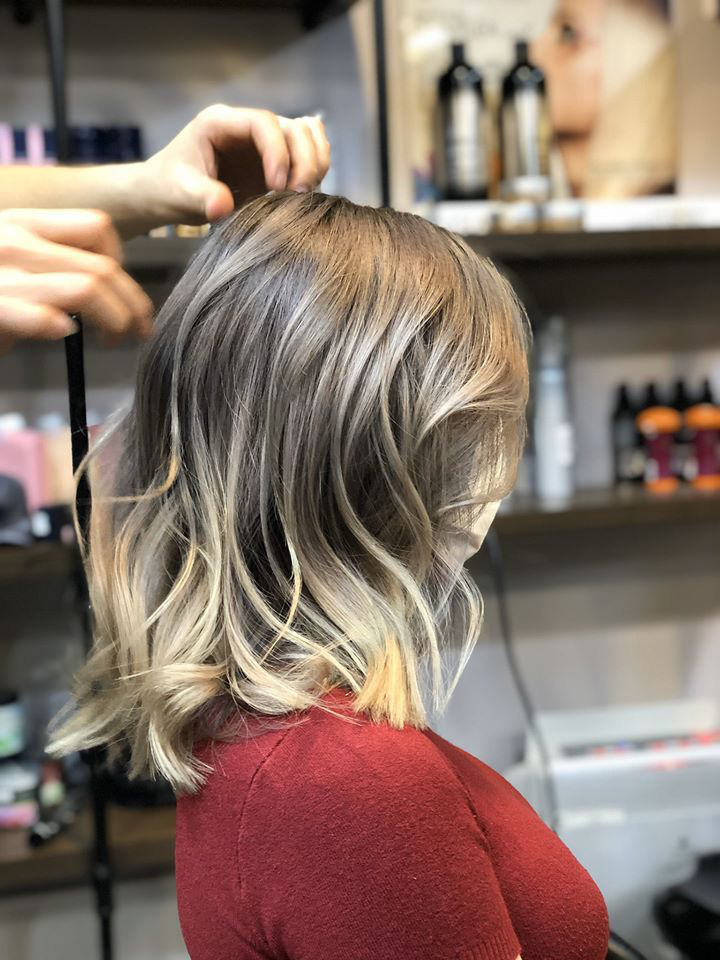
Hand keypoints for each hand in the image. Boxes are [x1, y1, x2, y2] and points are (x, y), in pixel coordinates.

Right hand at [0, 209, 152, 353]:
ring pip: (87, 289)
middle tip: (138, 331)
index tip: (124, 295)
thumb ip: (51, 264)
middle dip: (133, 305)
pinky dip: (62, 327)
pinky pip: (43, 315)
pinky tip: (64, 334)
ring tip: (114, 340)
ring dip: (114, 320)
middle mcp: (12, 239)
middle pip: (102, 267)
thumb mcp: (13, 263)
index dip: (123, 264)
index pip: (97, 227)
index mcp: (21, 224)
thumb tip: (107, 290)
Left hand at [139, 105, 330, 225]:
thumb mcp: (178, 193)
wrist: (166, 194)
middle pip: (294, 127)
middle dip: (305, 160)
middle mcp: (247, 127)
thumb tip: (223, 207)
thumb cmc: (167, 188)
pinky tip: (304, 194)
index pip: (264, 123)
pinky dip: (314, 170)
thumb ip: (201, 197)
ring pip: (307, 137)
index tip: (277, 186)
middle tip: (301, 195)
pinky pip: (307, 154)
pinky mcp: (273, 162)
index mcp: (222, 123)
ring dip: (315, 164)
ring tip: (305, 195)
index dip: (278, 152)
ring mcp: (263, 144)